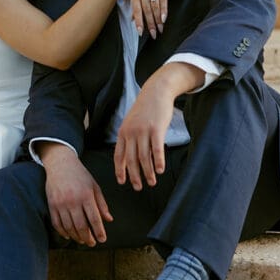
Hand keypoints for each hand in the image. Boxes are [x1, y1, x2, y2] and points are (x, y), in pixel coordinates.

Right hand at [40, 143, 112, 246]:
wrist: (60, 164)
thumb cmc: (80, 175)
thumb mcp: (94, 186)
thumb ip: (101, 203)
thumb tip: (109, 219)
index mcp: (86, 195)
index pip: (94, 218)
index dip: (99, 231)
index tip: (102, 239)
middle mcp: (73, 200)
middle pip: (81, 226)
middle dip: (88, 238)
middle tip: (92, 243)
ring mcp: (61, 203)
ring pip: (69, 227)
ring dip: (76, 237)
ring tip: (82, 240)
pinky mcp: (51, 205)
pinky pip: (57, 223)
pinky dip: (63, 232)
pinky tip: (69, 235)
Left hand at [114, 63, 203, 189]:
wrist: (156, 92)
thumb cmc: (145, 109)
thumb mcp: (132, 122)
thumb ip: (129, 137)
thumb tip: (130, 156)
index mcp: (123, 132)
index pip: (119, 156)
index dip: (120, 170)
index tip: (122, 182)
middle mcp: (131, 133)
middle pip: (131, 160)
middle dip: (134, 176)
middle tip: (138, 187)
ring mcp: (143, 131)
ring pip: (144, 158)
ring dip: (148, 173)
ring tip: (152, 182)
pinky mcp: (156, 130)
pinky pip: (157, 150)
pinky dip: (158, 162)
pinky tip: (161, 170)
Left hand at [131, 0, 170, 38]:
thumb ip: (136, 4)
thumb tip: (132, 19)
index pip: (136, 10)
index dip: (138, 22)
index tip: (140, 33)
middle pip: (147, 11)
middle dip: (150, 24)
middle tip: (153, 35)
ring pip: (155, 7)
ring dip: (158, 20)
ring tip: (160, 30)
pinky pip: (163, 0)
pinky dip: (164, 11)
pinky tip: (164, 19)